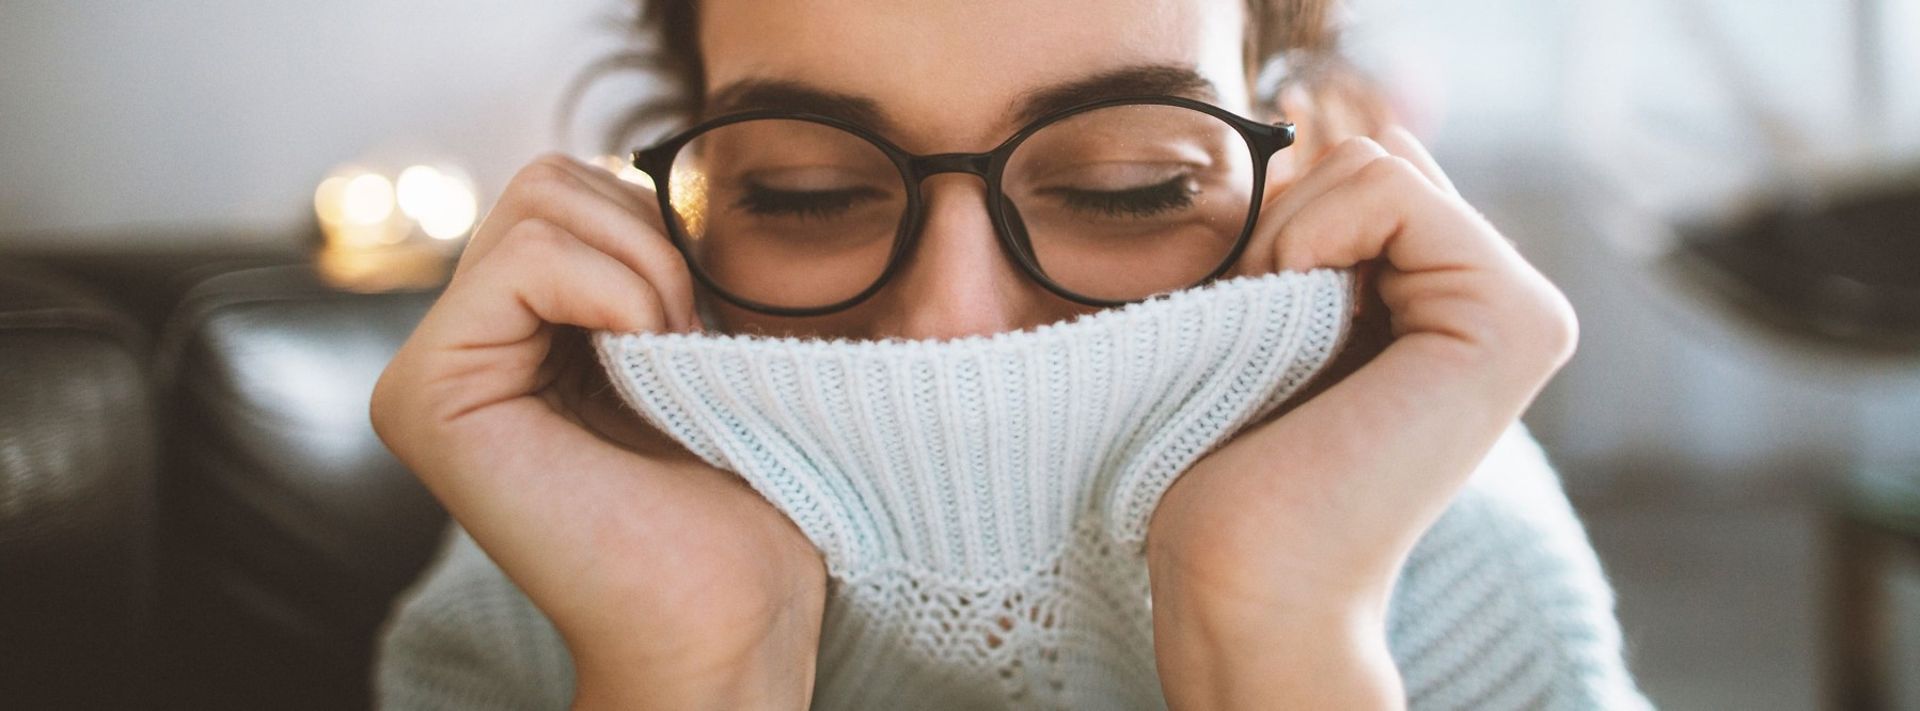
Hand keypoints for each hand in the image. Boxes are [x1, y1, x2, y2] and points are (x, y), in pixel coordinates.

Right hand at [370, 154, 826, 709]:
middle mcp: (455, 348)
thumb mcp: (695, 341)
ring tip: (667, 362)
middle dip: (652, 240)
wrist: (730, 610)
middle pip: (551, 178)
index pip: (572, 188)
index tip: (702, 329)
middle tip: (687, 342)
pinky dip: (616, 291)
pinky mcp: (423, 397)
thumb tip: (638, 168)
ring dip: (643, 268)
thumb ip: (642, 256)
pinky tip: (642, 364)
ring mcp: (427, 372)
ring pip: (540, 199)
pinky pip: (524, 256)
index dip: (661, 231)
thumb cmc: (738, 495)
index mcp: (513, 334)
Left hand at [1144, 120, 1577, 706]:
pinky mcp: (1514, 320)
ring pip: (1379, 162)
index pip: (1367, 173)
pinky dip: (1311, 236)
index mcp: (1456, 307)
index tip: (1252, 315)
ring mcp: (1522, 312)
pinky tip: (1298, 315)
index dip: (1282, 220)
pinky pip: (1393, 187)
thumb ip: (1335, 231)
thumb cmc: (1234, 468)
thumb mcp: (1280, 318)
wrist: (1245, 578)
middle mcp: (1506, 306)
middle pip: (1375, 158)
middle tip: (1259, 328)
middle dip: (1285, 222)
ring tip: (1277, 336)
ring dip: (1286, 236)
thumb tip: (1361, 134)